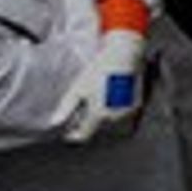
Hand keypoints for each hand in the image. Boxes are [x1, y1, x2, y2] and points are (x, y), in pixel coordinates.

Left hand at [79, 0, 150, 136]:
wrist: (125, 55)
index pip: (83, 135)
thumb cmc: (100, 69)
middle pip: (97, 129)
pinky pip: (122, 116)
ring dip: (102, 118)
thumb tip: (55, 122)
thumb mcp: (78, 87)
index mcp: (98, 114)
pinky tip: (110, 98)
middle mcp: (114, 117)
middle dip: (88, 123)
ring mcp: (127, 112)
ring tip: (98, 100)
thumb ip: (66, 107)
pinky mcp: (136, 106)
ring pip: (110, 123)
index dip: (73, 134)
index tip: (68, 131)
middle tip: (83, 108)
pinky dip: (115, 112)